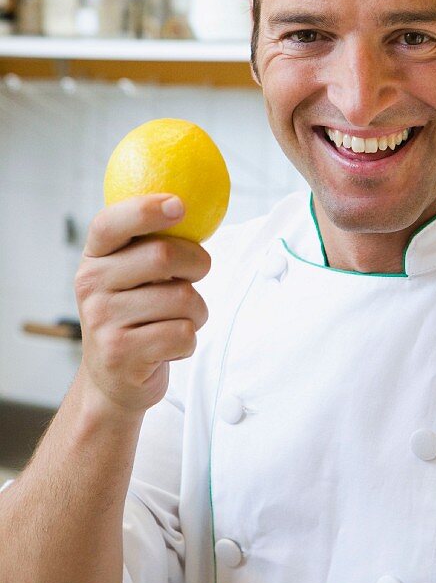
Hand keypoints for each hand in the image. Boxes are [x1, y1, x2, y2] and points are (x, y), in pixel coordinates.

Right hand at [74, 195, 210, 414]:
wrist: (113, 380)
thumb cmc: (134, 316)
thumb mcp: (129, 277)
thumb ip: (150, 244)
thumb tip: (190, 202)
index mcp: (94, 259)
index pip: (111, 223)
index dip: (146, 209)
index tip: (180, 205)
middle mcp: (91, 286)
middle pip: (163, 255)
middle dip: (197, 263)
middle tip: (198, 273)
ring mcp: (102, 321)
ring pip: (183, 298)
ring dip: (197, 311)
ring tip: (178, 320)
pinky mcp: (122, 354)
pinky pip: (184, 333)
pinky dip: (189, 341)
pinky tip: (169, 346)